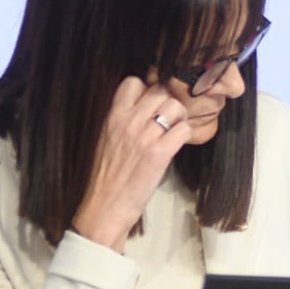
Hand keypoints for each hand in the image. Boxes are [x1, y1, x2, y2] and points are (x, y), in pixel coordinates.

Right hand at [70, 77, 191, 252]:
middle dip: (168, 102)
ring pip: (175, 106)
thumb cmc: (105, 175)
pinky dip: (185, 134)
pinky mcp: (160, 153)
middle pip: (160, 91)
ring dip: (180, 117)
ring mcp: (145, 136)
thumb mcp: (106, 139)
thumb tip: (144, 106)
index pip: (133, 82)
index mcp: (112, 116)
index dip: (147, 89)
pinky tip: (177, 144)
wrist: (104, 206)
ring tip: (174, 130)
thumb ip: (122, 120)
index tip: (151, 104)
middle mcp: (128, 121)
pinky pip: (184, 129)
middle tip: (169, 118)